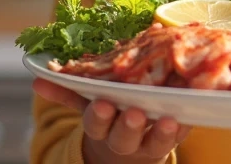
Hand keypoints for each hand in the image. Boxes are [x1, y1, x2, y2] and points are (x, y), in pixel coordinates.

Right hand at [33, 78, 190, 162]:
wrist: (128, 154)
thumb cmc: (108, 118)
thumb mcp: (87, 105)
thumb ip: (67, 91)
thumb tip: (38, 76)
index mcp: (101, 126)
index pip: (96, 122)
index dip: (100, 115)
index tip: (103, 103)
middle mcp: (125, 138)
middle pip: (124, 136)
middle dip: (128, 125)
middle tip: (135, 112)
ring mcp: (150, 142)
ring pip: (156, 141)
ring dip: (162, 131)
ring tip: (169, 118)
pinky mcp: (174, 139)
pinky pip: (182, 135)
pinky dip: (187, 125)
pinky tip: (192, 113)